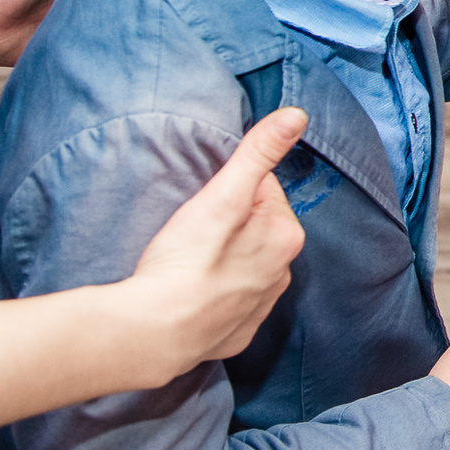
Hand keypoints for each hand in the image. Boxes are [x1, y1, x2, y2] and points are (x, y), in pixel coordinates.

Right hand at [0, 108, 307, 430]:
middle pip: (253, 227)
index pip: (262, 189)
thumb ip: (259, 152)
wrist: (153, 333)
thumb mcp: (223, 195)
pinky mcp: (235, 333)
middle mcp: (283, 273)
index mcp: (286, 236)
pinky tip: (190, 292)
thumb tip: (297, 116)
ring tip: (187, 263)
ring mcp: (259, 307)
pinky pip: (227, 301)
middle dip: (226, 223)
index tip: (203, 206)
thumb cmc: (186, 261)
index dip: (228, 189)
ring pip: (241, 264)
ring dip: (220, 258)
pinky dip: (211, 294)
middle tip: (191, 234)